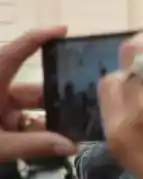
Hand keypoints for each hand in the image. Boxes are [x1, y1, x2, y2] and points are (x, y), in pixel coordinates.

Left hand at [0, 27, 74, 161]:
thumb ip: (33, 145)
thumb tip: (71, 147)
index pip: (18, 51)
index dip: (40, 38)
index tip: (64, 30)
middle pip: (32, 90)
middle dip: (57, 101)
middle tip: (89, 107)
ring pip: (27, 112)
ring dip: (48, 124)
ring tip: (76, 134)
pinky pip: (18, 127)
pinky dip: (34, 135)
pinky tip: (54, 146)